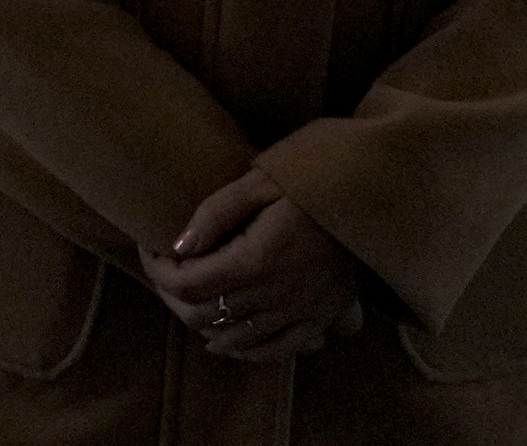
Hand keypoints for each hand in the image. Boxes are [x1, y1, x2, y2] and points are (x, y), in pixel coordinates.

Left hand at [148, 162, 370, 365]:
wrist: (378, 191)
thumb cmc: (317, 175)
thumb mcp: (262, 179)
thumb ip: (215, 213)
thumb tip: (177, 246)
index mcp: (259, 261)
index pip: (189, 285)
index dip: (159, 271)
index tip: (149, 248)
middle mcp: (279, 296)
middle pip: (207, 316)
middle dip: (174, 297)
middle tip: (163, 272)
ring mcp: (304, 312)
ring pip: (238, 339)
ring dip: (205, 324)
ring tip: (187, 300)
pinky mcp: (323, 317)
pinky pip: (279, 350)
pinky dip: (247, 350)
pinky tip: (229, 341)